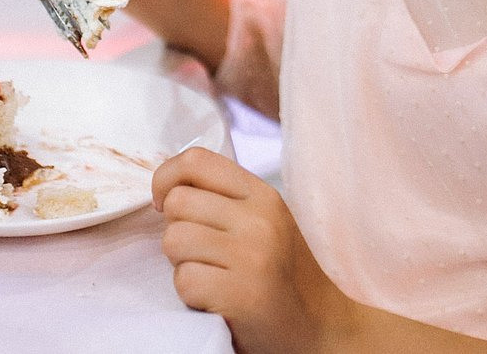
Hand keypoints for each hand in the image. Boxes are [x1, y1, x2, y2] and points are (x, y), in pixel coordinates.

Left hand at [154, 148, 352, 353]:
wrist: (321, 326)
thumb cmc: (283, 274)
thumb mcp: (266, 222)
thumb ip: (226, 200)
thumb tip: (169, 187)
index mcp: (263, 195)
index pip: (196, 161)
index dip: (166, 178)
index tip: (165, 202)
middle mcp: (260, 219)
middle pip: (177, 202)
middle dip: (176, 230)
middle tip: (201, 253)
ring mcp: (252, 256)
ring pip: (174, 241)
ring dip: (182, 264)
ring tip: (211, 275)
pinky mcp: (242, 294)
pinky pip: (185, 281)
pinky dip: (192, 295)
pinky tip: (217, 299)